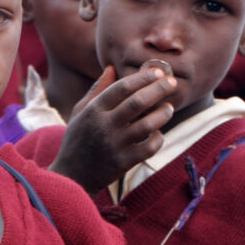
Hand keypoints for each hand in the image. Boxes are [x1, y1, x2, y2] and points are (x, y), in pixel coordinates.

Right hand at [51, 64, 176, 194]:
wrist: (71, 176)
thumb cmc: (78, 139)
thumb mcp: (81, 111)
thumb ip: (97, 90)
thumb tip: (111, 68)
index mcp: (94, 110)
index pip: (123, 87)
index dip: (143, 77)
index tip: (157, 72)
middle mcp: (104, 126)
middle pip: (138, 102)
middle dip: (159, 89)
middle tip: (172, 83)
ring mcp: (115, 145)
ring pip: (147, 125)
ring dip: (163, 114)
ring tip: (169, 108)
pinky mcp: (123, 163)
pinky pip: (148, 148)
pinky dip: (158, 138)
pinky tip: (158, 133)